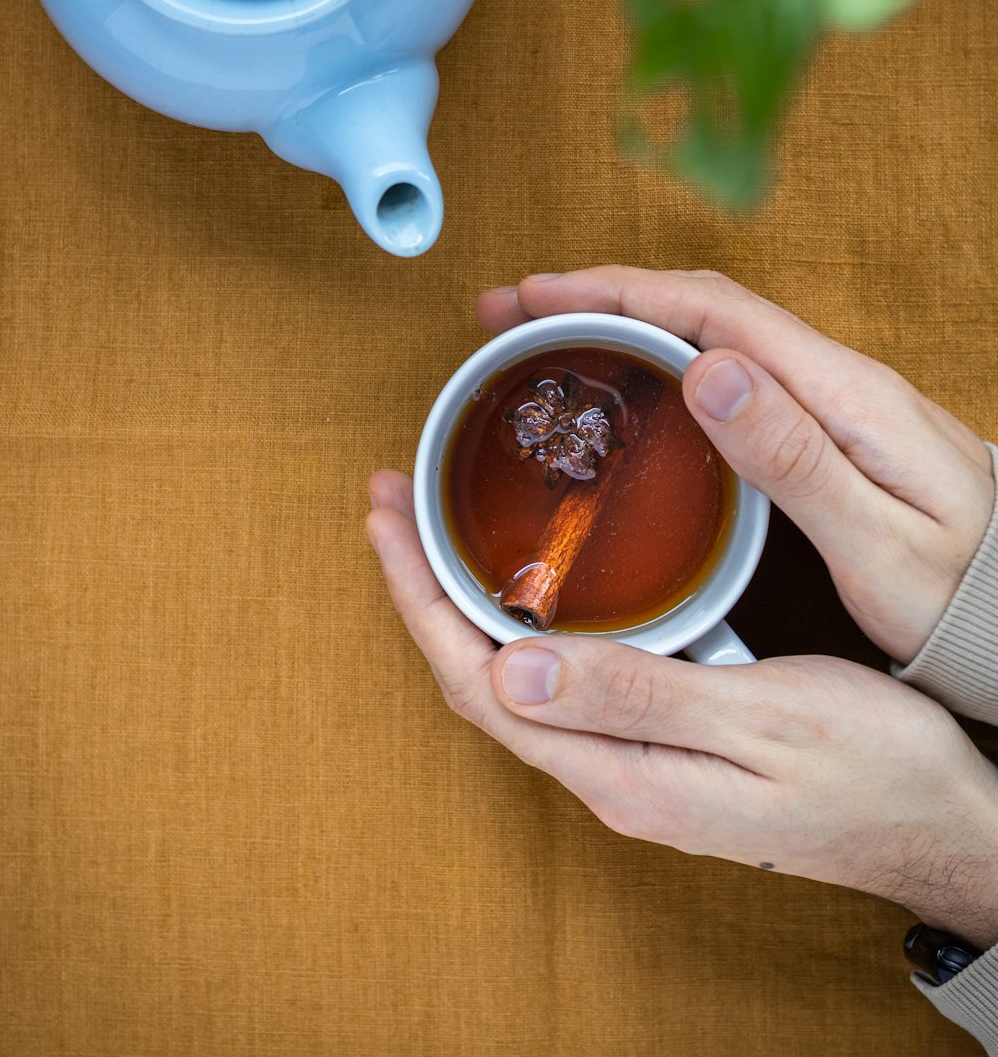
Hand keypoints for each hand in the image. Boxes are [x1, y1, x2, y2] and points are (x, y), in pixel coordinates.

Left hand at [368, 472, 997, 948]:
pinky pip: (560, 680)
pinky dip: (523, 621)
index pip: (477, 683)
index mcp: (622, 772)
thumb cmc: (873, 769)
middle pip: (478, 679)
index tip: (387, 516)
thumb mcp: (761, 720)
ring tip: (437, 531)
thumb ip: (638, 694)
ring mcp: (635, 766)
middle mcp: (612, 776)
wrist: (943, 826)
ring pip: (514, 680)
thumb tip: (510, 668)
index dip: (419, 598)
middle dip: (423, 590)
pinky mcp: (662, 749)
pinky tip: (532, 586)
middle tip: (395, 502)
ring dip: (465, 603)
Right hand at [477, 268, 994, 664]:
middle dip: (599, 296)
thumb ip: (796, 458)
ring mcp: (829, 400)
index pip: (710, 309)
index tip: (538, 296)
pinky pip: (726, 371)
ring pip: (708, 334)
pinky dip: (660, 362)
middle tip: (515, 313)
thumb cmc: (964, 593)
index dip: (614, 290)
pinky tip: (627, 391)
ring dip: (624, 324)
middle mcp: (832, 379)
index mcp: (840, 392)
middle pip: (699, 307)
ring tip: (549, 341)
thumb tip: (710, 369)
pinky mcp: (824, 428)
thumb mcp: (880, 543)